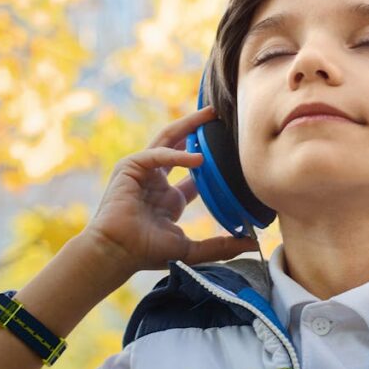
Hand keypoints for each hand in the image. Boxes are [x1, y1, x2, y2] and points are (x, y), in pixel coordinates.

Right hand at [85, 104, 259, 276]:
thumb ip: (220, 246)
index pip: (195, 174)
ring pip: (168, 140)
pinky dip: (176, 154)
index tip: (234, 151)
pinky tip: (198, 158)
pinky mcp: (130, 167)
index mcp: (170, 198)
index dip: (213, 161)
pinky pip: (156, 153)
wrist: (116, 253)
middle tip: (220, 117)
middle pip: (180, 146)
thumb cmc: (145, 252)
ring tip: (210, 115)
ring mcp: (143, 172)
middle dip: (199, 130)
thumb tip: (252, 244)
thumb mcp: (191, 248)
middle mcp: (157, 181)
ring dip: (188, 126)